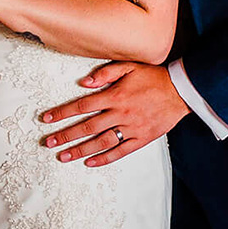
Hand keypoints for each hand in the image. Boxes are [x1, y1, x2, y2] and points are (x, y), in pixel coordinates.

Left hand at [38, 62, 188, 166]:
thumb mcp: (129, 66)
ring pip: (101, 142)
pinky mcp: (142, 138)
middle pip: (87, 127)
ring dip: (80, 150)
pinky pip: (121, 151)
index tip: (47, 120)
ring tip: (63, 156)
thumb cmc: (154, 77)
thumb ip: (106, 72)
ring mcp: (131, 128)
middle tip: (49, 143)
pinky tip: (90, 163)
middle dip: (65, 135)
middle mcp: (121, 113)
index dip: (62, 113)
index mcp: (115, 95)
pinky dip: (104, 158)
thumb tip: (84, 83)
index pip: (82, 105)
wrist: (181, 91)